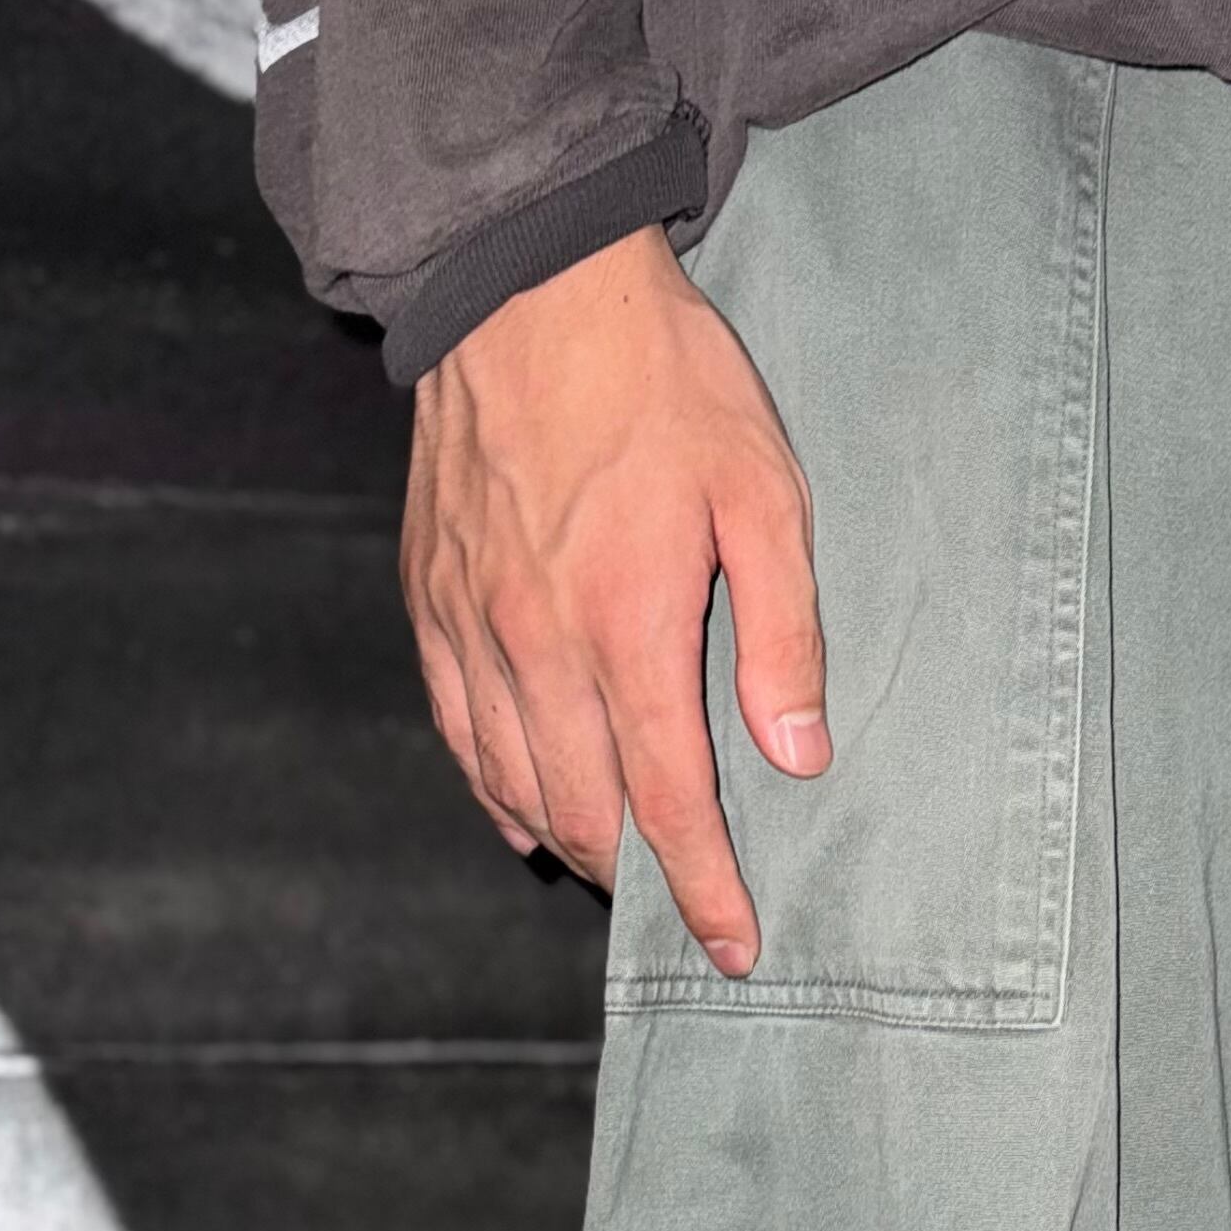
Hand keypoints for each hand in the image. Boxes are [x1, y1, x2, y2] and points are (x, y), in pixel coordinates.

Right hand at [402, 224, 827, 976]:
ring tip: (625, 870)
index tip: (734, 947)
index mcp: (627, 626)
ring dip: (573, 843)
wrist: (527, 283)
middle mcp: (536, 642)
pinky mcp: (432, 597)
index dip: (704, 890)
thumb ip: (783, 635)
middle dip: (642, 880)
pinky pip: (460, 728)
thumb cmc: (663, 382)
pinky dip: (497, 788)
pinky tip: (531, 812)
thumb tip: (798, 754)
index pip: (669, 802)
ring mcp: (471, 623)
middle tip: (689, 909)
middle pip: (587, 811)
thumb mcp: (765, 496)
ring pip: (516, 783)